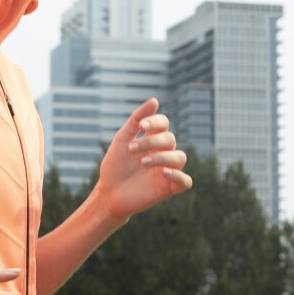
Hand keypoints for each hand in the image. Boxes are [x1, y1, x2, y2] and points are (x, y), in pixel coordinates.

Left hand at [96, 98, 192, 220]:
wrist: (108, 194)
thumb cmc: (115, 167)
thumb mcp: (122, 140)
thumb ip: (137, 120)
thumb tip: (155, 100)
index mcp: (151, 141)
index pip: (163, 124)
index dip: (155, 122)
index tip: (141, 126)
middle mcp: (162, 154)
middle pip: (170, 139)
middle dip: (152, 141)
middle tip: (132, 150)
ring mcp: (167, 171)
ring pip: (180, 157)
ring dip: (162, 157)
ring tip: (143, 163)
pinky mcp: (169, 188)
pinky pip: (186, 181)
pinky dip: (178, 175)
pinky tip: (163, 172)